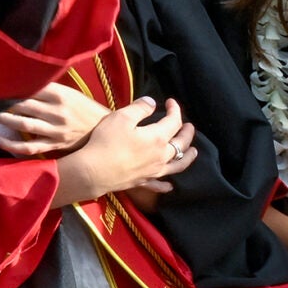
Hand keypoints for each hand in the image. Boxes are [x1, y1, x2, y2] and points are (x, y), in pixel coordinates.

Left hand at [0, 82, 109, 156]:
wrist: (105, 130)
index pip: (30, 87)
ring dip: (2, 119)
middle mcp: (56, 111)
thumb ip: (49, 87)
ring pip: (23, 124)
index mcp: (60, 94)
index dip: (10, 85)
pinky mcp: (54, 145)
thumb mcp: (70, 92)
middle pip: (23, 104)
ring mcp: (55, 130)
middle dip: (1, 101)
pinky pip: (29, 147)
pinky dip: (11, 145)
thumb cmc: (83, 108)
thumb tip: (22, 78)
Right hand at [56, 97, 196, 203]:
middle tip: (189, 125)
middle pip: (181, 143)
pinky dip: (167, 185)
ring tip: (194, 152)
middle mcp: (161, 156)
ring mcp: (154, 171)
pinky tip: (170, 185)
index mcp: (158, 137)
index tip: (170, 102)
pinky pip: (160, 184)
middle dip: (187, 132)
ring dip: (188, 157)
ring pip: (178, 165)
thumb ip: (139, 108)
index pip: (173, 121)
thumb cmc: (107, 142)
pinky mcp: (144, 182)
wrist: (94, 171)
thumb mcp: (121, 118)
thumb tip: (152, 103)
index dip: (174, 110)